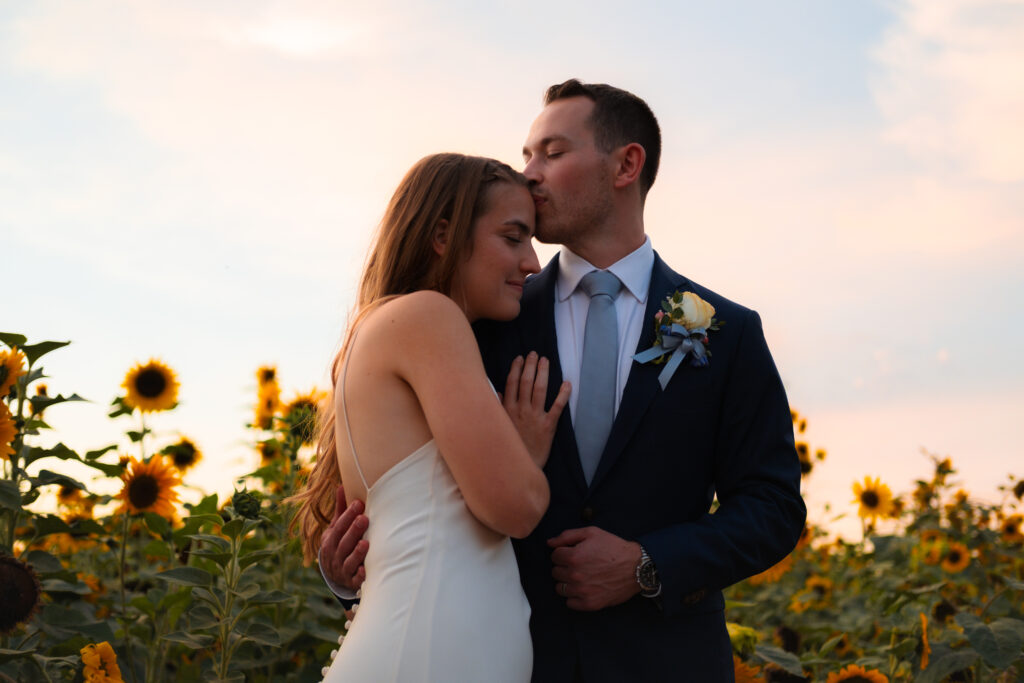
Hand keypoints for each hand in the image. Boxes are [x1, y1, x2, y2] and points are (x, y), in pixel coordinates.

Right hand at [320, 484, 368, 590]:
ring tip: (365, 543)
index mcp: (330, 540)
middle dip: (353, 530)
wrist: (333, 575)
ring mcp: (342, 570)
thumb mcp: (336, 529)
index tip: (359, 503)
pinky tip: (365, 571)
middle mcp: (334, 556)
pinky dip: (360, 576)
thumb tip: (341, 486)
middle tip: (364, 518)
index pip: (338, 527)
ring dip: (357, 553)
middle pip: (344, 543)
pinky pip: (355, 580)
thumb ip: (340, 510)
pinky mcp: (351, 582)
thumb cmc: (339, 544)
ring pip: (349, 561)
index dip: (347, 515)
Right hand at [502, 352, 570, 467]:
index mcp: (507, 410)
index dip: (516, 369)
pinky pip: (557, 407)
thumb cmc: (510, 447)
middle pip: (526, 383)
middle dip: (530, 366)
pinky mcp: (548, 426)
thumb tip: (496, 393)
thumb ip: (498, 409)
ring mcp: (535, 417)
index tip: (519, 358)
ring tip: (545, 361)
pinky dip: (563, 395)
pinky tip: (567, 383)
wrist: (519, 469)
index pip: (511, 384)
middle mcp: (520, 411)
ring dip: (543, 373)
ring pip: (539, 390)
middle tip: (534, 354)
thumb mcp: (499, 428)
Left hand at [548, 526, 641, 610]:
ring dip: (567, 582)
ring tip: (581, 576)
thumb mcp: (591, 533)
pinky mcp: (590, 604)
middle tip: (579, 564)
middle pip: (555, 572)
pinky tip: (584, 588)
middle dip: (564, 567)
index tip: (574, 553)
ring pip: (560, 588)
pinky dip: (574, 597)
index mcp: (574, 557)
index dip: (564, 553)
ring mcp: (582, 591)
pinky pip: (570, 603)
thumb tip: (549, 543)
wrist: (636, 567)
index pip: (554, 556)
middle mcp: (575, 575)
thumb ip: (567, 536)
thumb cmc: (614, 547)